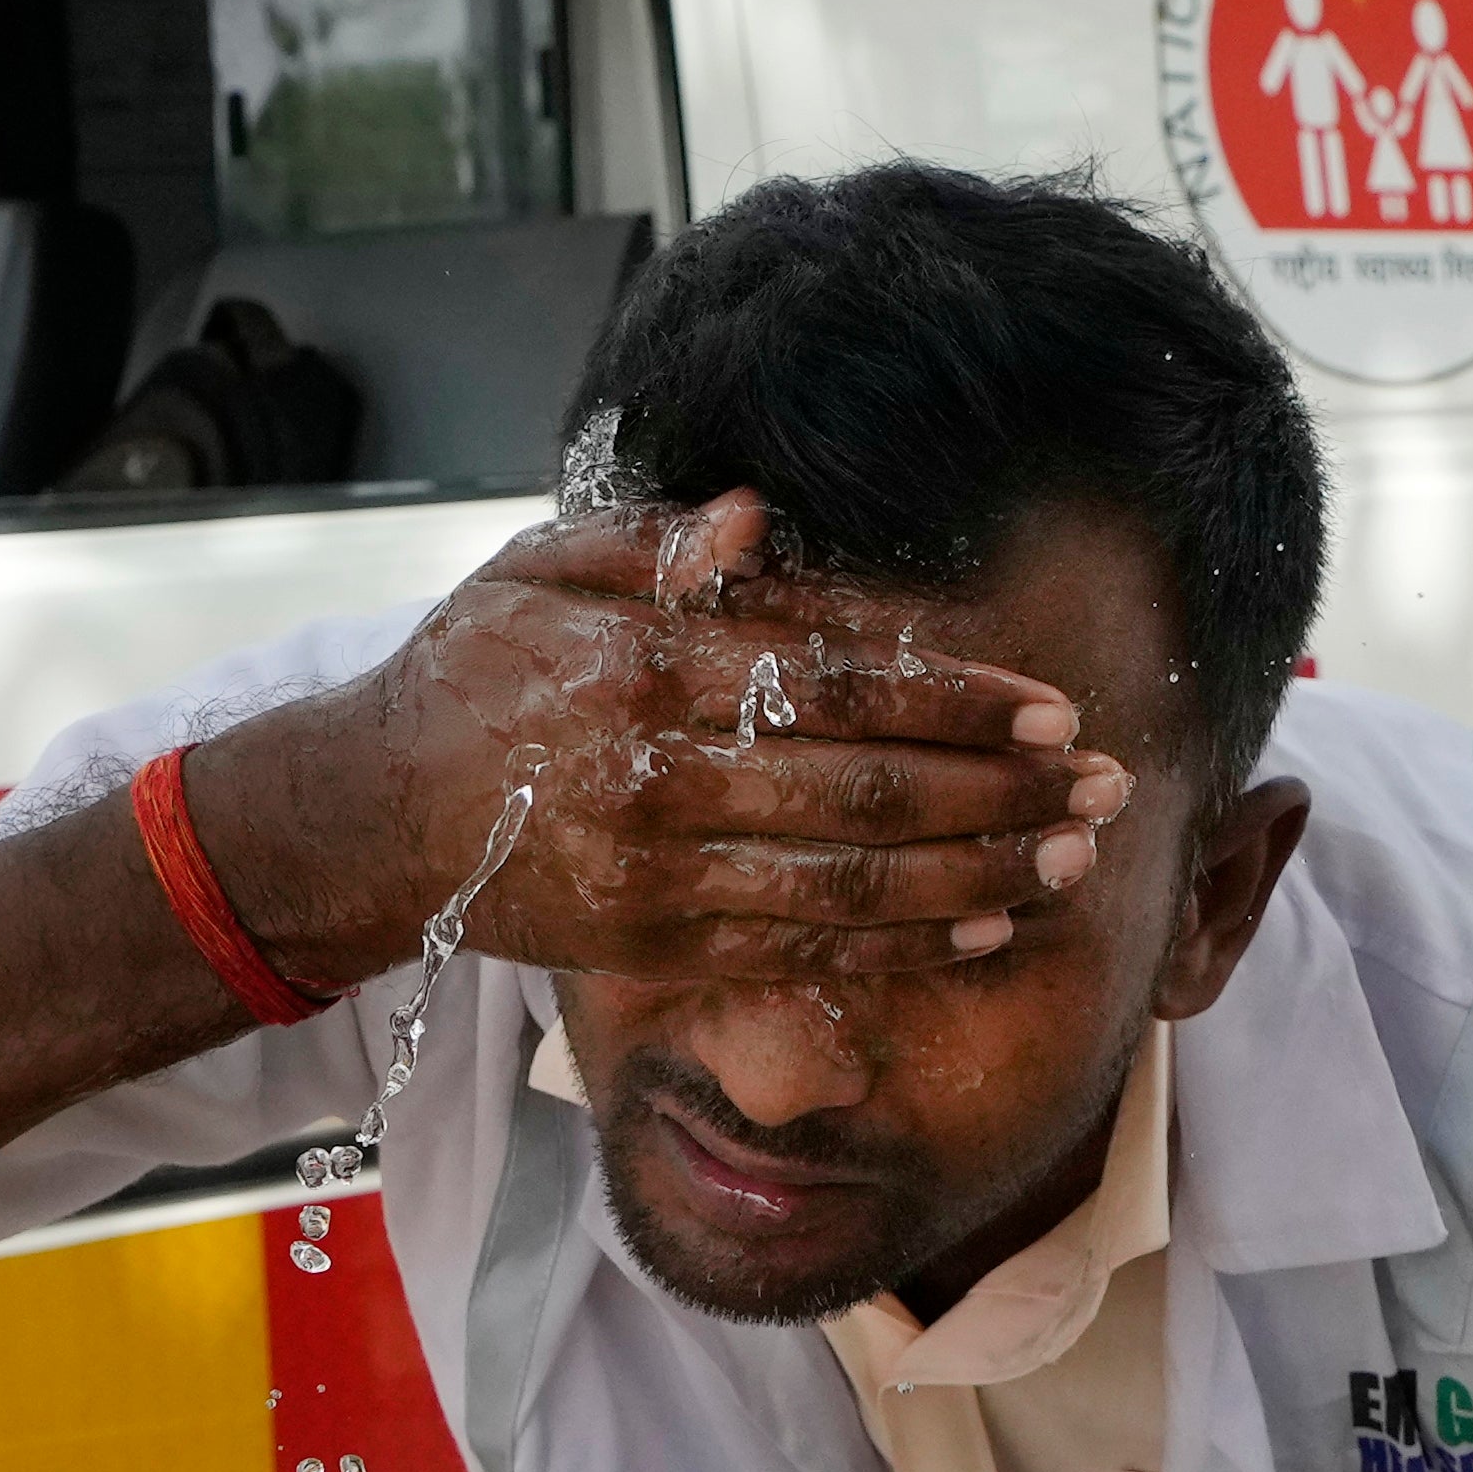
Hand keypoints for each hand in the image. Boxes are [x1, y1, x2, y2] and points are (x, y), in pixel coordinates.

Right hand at [204, 489, 1128, 991]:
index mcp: (642, 669)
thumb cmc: (468, 675)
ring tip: (1071, 859)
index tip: (1051, 706)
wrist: (367, 817)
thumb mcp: (539, 570)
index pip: (835, 685)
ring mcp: (659, 878)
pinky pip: (804, 954)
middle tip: (1105, 787)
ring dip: (977, 875)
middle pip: (867, 792)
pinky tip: (984, 928)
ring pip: (851, 886)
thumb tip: (757, 517)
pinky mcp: (655, 949)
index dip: (955, 701)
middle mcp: (657, 781)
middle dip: (1001, 793)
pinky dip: (903, 946)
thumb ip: (654, 545)